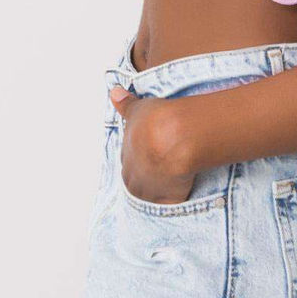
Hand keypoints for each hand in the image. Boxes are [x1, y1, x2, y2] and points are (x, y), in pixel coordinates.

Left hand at [109, 85, 195, 204]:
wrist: (175, 137)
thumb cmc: (156, 121)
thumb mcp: (138, 108)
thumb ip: (126, 104)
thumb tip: (114, 92)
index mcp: (125, 157)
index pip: (130, 161)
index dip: (141, 156)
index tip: (152, 151)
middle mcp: (133, 177)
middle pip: (137, 180)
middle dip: (146, 175)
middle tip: (162, 167)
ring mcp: (149, 192)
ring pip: (150, 194)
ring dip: (158, 190)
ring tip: (173, 181)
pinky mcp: (167, 201)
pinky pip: (168, 205)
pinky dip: (173, 200)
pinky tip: (182, 192)